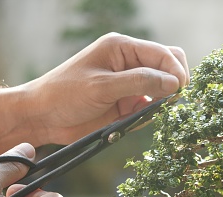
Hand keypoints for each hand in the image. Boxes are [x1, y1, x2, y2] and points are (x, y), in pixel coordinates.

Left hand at [23, 33, 189, 144]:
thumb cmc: (65, 94)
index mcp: (122, 48)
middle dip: (175, 83)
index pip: (162, 54)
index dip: (176, 71)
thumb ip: (140, 82)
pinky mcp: (128, 103)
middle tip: (171, 102)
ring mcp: (130, 83)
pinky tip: (132, 121)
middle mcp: (129, 63)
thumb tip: (174, 84)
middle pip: (168, 67)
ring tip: (148, 113)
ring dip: (162, 102)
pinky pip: (150, 108)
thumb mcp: (103, 86)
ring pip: (163, 89)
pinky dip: (149, 116)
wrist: (43, 117)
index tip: (179, 91)